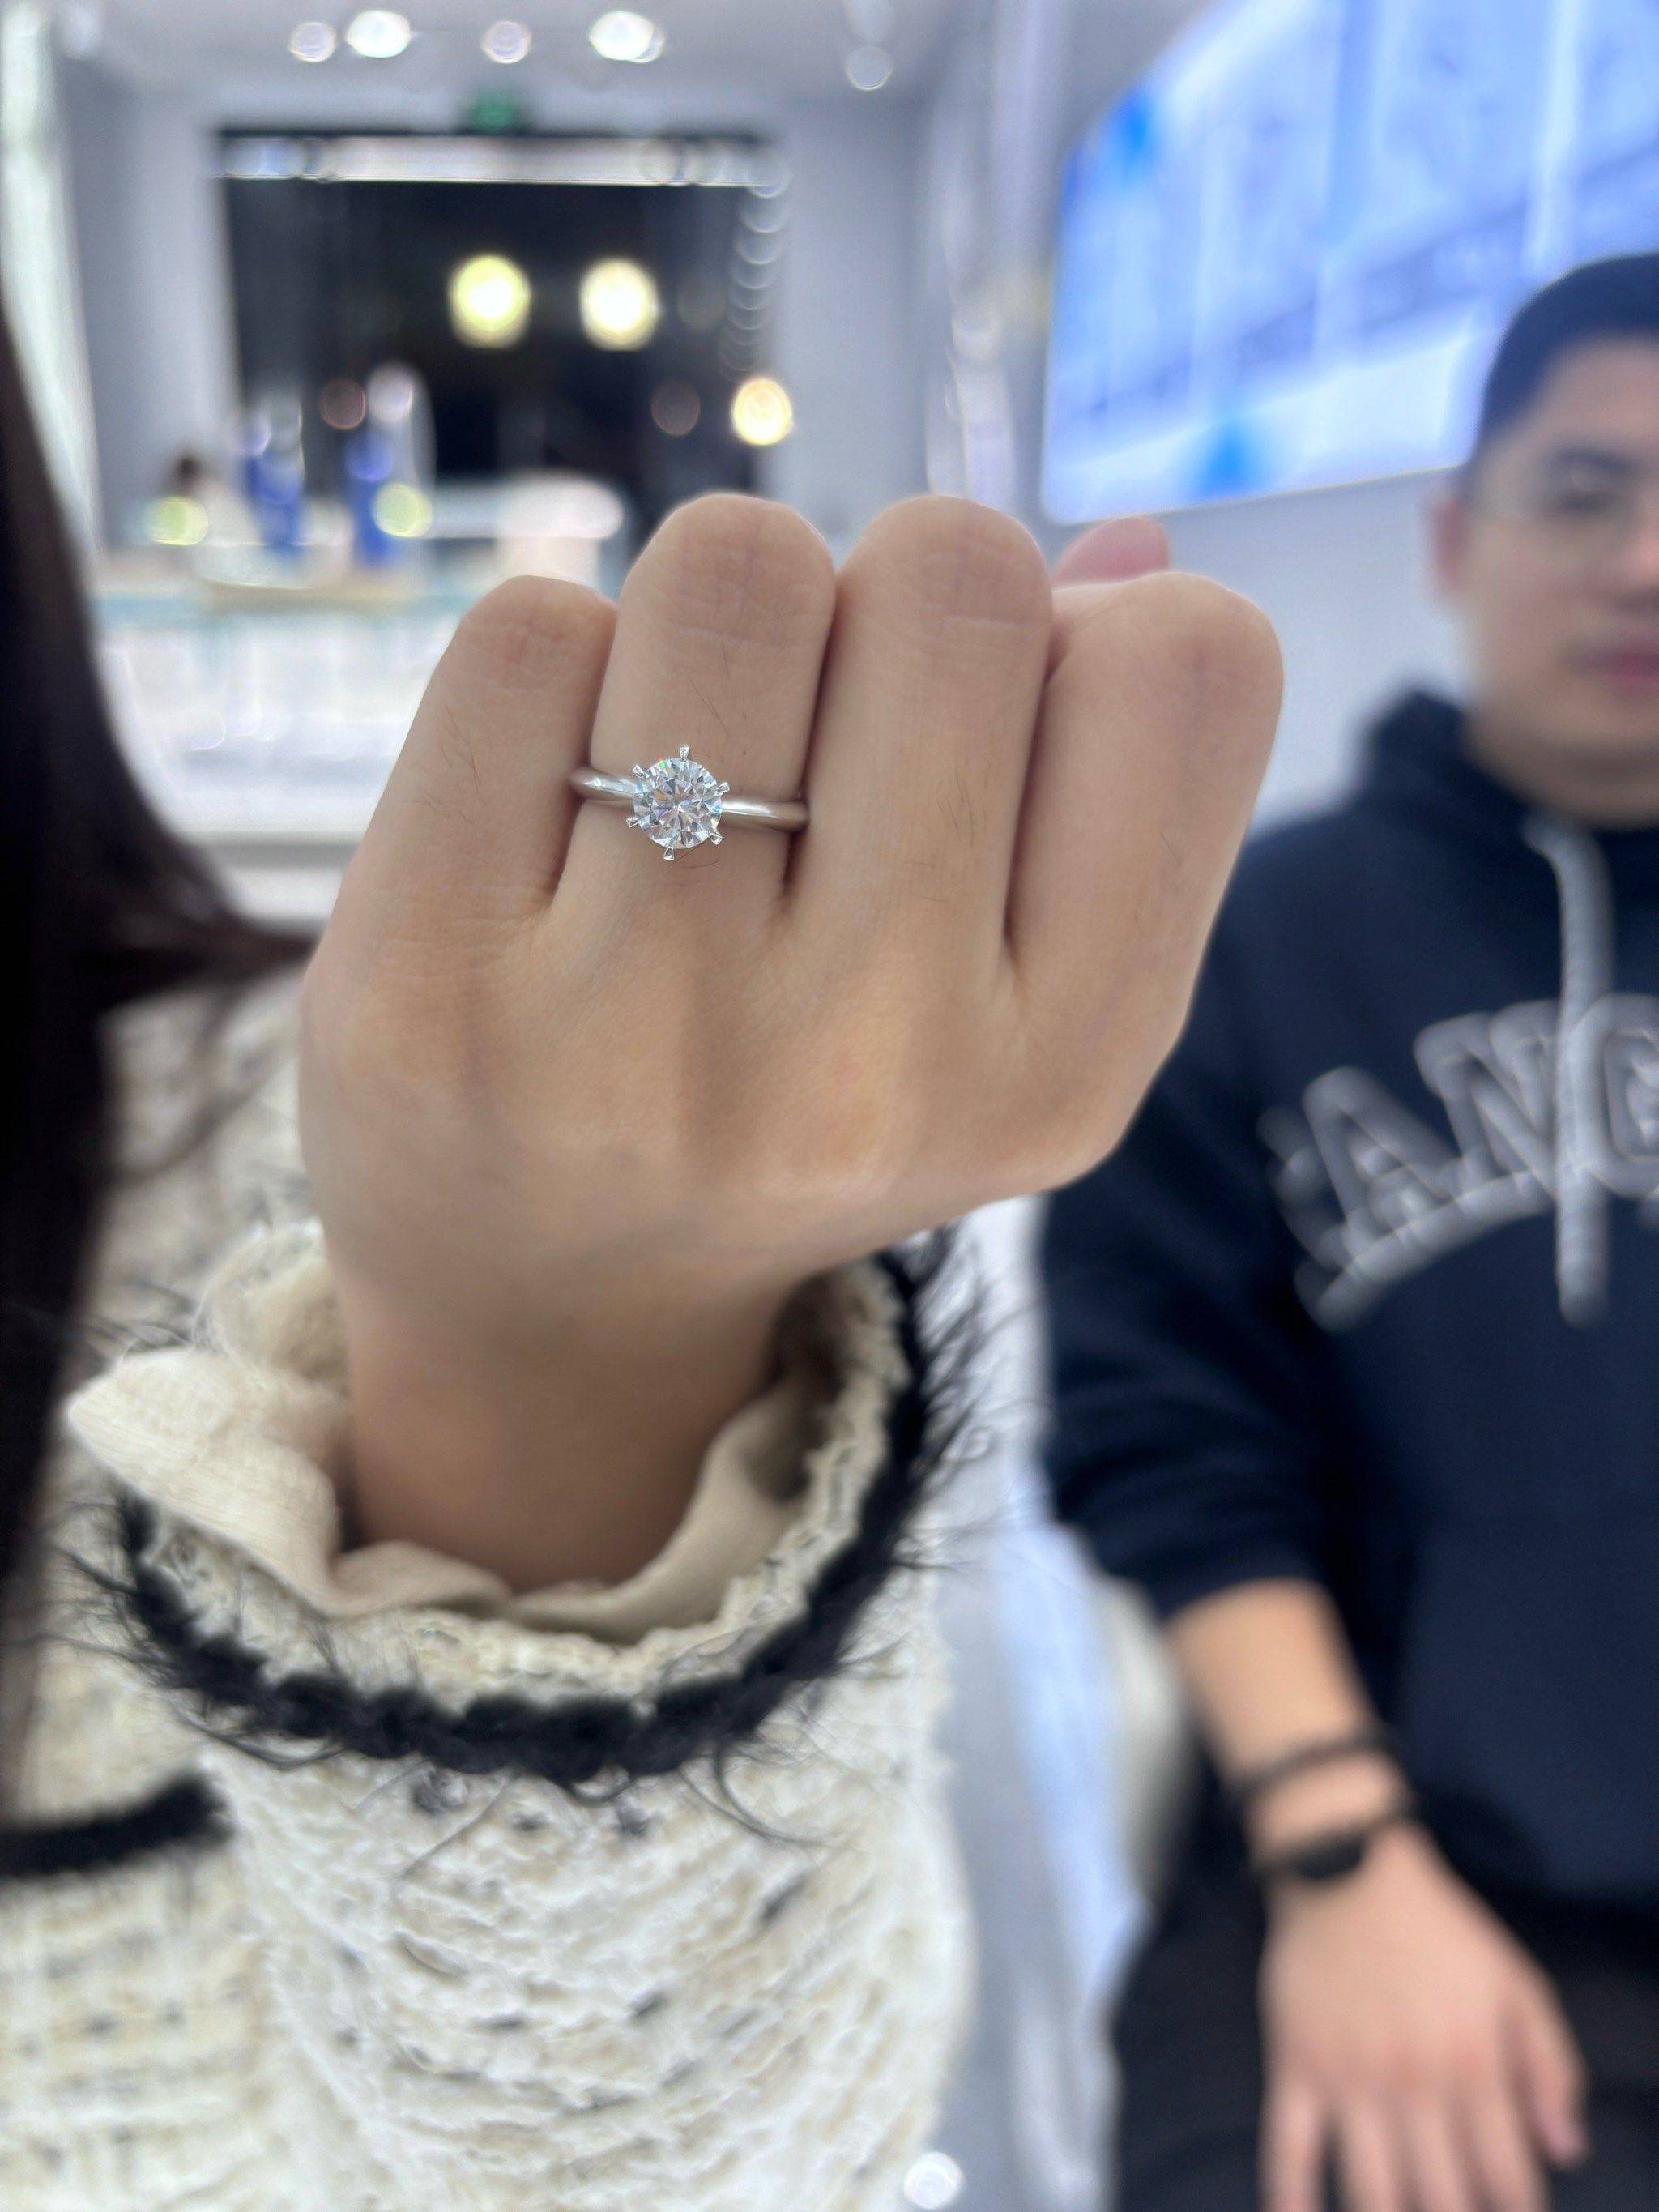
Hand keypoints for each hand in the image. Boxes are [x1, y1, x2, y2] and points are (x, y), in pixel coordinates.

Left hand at [299, 495, 1279, 1586]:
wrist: (543, 1304)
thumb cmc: (804, 1094)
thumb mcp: (1005, 1010)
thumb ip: (1100, 786)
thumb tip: (1125, 538)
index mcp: (1060, 1070)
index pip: (1188, 668)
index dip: (1083, 638)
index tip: (985, 740)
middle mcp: (873, 1067)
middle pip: (953, 570)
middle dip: (879, 605)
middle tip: (810, 749)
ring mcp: (641, 1032)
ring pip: (735, 565)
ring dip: (710, 625)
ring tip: (677, 774)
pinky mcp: (429, 980)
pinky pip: (531, 629)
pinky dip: (551, 677)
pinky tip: (544, 819)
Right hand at [1261, 1824, 1588, 2211]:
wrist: (1348, 1869)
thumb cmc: (1440, 1929)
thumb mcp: (1517, 1983)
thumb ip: (1552, 2067)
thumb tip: (1566, 2152)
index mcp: (1473, 2066)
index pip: (1507, 2178)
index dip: (1516, 2211)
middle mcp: (1413, 2084)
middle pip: (1442, 2198)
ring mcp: (1350, 2079)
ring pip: (1372, 2189)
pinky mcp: (1296, 2065)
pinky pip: (1287, 2146)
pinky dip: (1290, 2197)